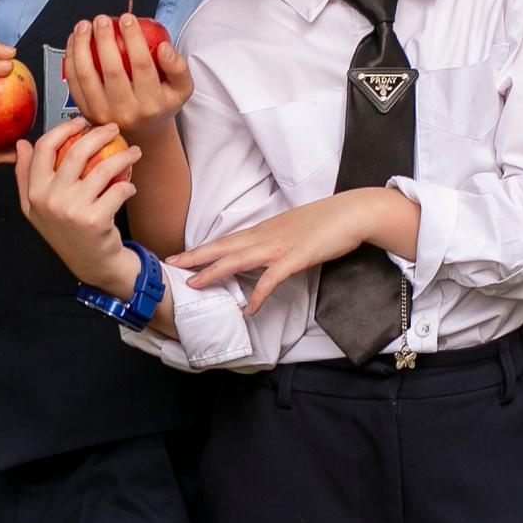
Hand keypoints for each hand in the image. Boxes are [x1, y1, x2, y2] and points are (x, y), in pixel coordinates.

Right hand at [14, 118, 142, 294]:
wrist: (91, 265)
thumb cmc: (66, 233)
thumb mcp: (36, 208)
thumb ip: (25, 175)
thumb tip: (22, 144)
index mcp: (33, 193)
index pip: (44, 148)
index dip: (63, 128)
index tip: (80, 122)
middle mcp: (49, 200)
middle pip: (75, 152)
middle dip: (98, 134)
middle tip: (113, 129)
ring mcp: (72, 210)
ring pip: (102, 168)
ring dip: (123, 156)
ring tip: (132, 152)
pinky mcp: (95, 220)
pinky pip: (118, 190)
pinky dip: (128, 184)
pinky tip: (130, 184)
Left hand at [62, 13, 192, 133]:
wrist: (143, 132)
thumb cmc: (161, 102)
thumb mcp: (181, 88)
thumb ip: (178, 66)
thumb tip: (163, 47)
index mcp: (152, 104)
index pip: (142, 65)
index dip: (133, 38)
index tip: (127, 18)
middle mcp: (126, 112)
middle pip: (112, 69)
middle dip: (104, 38)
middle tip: (102, 18)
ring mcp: (103, 114)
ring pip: (86, 76)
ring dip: (81, 46)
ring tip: (83, 25)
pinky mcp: (86, 112)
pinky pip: (74, 82)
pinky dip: (70, 58)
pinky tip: (74, 41)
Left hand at [170, 189, 417, 314]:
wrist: (352, 213)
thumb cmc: (325, 222)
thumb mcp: (291, 230)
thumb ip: (274, 241)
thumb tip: (262, 255)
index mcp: (263, 230)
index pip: (226, 240)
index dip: (202, 249)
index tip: (180, 256)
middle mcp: (265, 236)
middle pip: (223, 248)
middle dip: (195, 258)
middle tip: (170, 266)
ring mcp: (279, 247)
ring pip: (238, 260)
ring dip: (214, 272)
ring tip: (194, 285)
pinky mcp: (296, 258)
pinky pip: (272, 279)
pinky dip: (258, 294)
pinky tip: (249, 308)